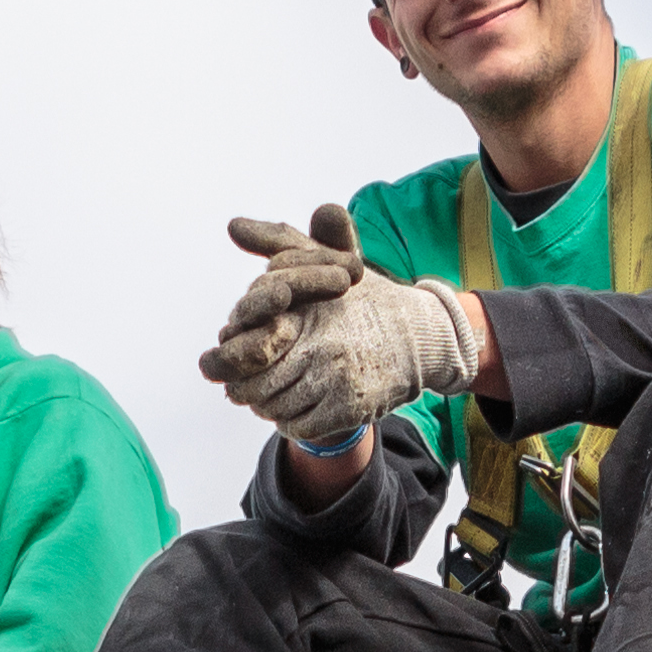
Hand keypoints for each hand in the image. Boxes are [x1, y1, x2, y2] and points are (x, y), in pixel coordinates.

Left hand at [198, 205, 477, 443]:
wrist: (419, 336)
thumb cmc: (364, 297)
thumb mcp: (325, 259)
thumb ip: (278, 241)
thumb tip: (232, 225)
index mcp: (308, 310)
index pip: (249, 342)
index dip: (236, 352)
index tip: (238, 350)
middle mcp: (321, 344)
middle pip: (255, 381)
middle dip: (245, 384)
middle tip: (247, 382)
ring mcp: (336, 378)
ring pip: (273, 407)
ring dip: (266, 405)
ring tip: (274, 394)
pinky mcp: (349, 407)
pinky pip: (297, 426)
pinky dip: (289, 422)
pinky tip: (296, 408)